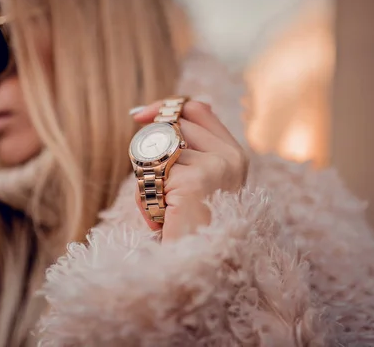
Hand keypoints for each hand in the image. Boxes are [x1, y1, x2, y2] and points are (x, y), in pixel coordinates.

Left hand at [132, 100, 248, 241]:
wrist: (195, 266)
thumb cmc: (189, 226)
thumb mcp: (194, 182)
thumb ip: (187, 149)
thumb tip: (157, 112)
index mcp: (235, 154)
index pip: (197, 109)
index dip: (165, 107)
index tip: (138, 116)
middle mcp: (231, 157)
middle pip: (172, 125)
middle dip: (151, 151)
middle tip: (160, 188)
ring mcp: (216, 167)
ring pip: (158, 149)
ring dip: (148, 179)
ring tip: (165, 207)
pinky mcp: (195, 181)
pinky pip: (149, 174)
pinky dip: (144, 197)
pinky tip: (162, 215)